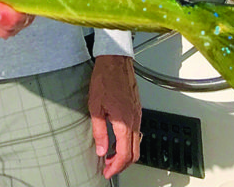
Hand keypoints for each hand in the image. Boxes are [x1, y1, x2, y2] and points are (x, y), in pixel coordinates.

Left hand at [88, 54, 141, 178]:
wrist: (116, 61)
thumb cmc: (105, 79)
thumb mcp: (95, 107)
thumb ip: (99, 131)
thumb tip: (101, 149)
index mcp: (124, 122)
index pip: (124, 154)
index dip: (116, 167)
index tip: (107, 172)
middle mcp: (134, 120)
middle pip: (134, 153)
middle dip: (122, 165)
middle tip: (108, 167)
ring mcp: (138, 115)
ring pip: (137, 144)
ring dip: (125, 154)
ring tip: (110, 156)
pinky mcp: (137, 110)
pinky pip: (136, 132)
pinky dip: (128, 142)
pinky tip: (117, 140)